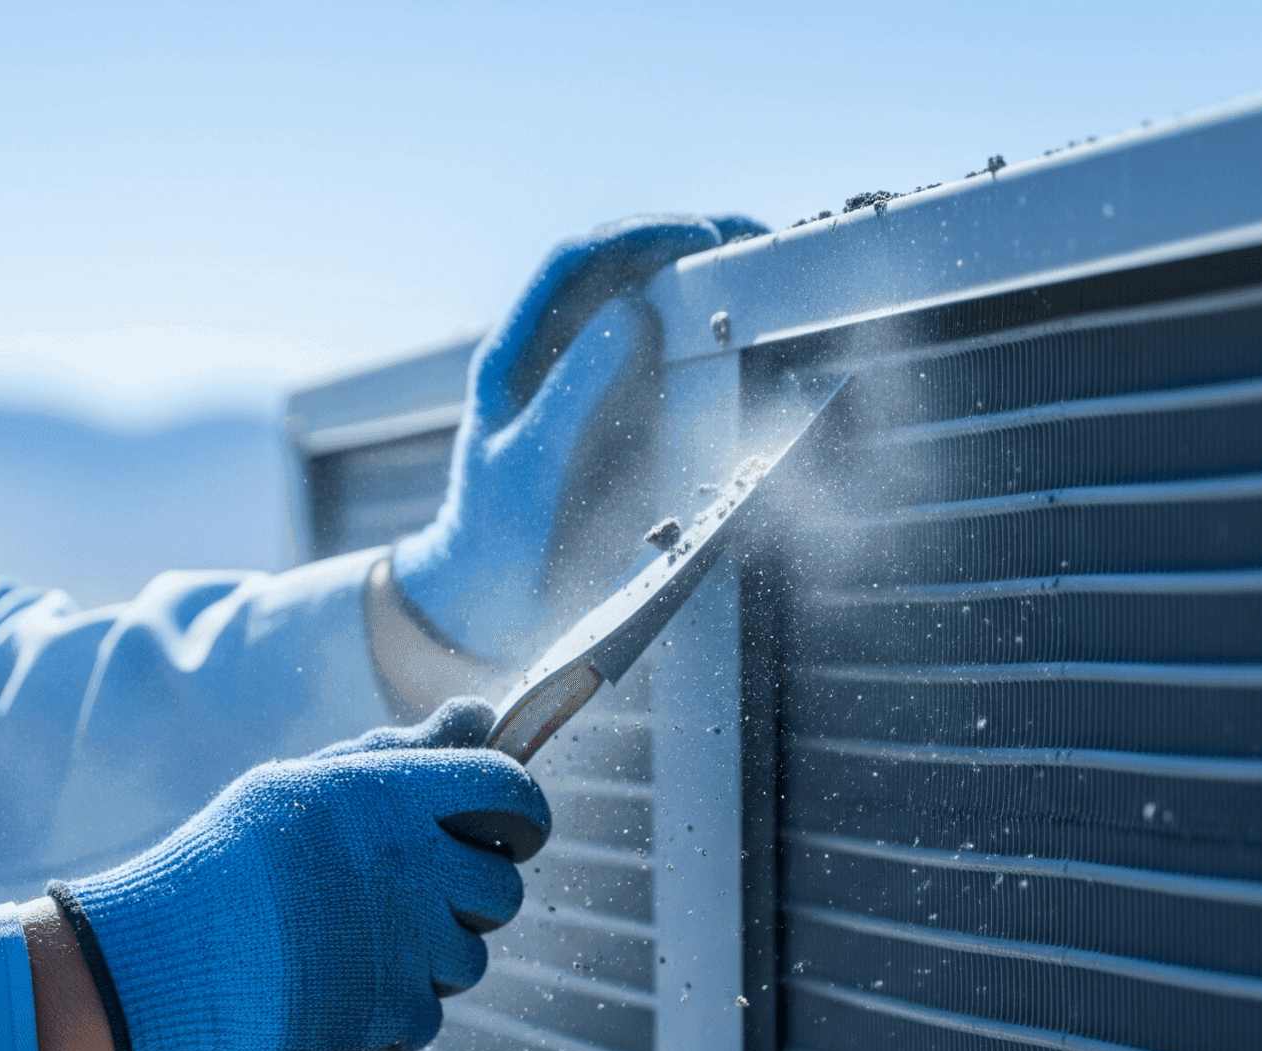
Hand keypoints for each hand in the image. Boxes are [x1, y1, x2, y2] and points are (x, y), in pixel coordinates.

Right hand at [49, 699, 549, 1050]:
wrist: (161, 957)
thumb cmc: (229, 863)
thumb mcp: (305, 787)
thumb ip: (401, 757)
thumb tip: (480, 716)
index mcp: (392, 796)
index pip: (511, 790)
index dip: (522, 813)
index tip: (504, 833)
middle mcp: (415, 867)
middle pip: (504, 891)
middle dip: (468, 899)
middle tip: (401, 904)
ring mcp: (411, 947)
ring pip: (468, 960)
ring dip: (425, 960)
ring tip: (348, 950)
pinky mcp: (395, 1015)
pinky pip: (428, 1019)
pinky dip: (389, 1016)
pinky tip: (333, 993)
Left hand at [389, 214, 762, 665]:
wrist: (492, 606)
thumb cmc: (496, 536)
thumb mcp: (527, 463)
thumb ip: (573, 388)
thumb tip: (634, 307)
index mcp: (517, 352)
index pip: (575, 260)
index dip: (640, 233)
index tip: (704, 235)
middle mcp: (556, 357)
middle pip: (623, 270)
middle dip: (690, 244)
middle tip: (759, 241)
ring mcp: (593, 388)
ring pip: (653, 311)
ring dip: (709, 286)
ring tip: (769, 273)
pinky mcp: (626, 424)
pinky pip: (672, 368)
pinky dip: (716, 345)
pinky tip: (757, 339)